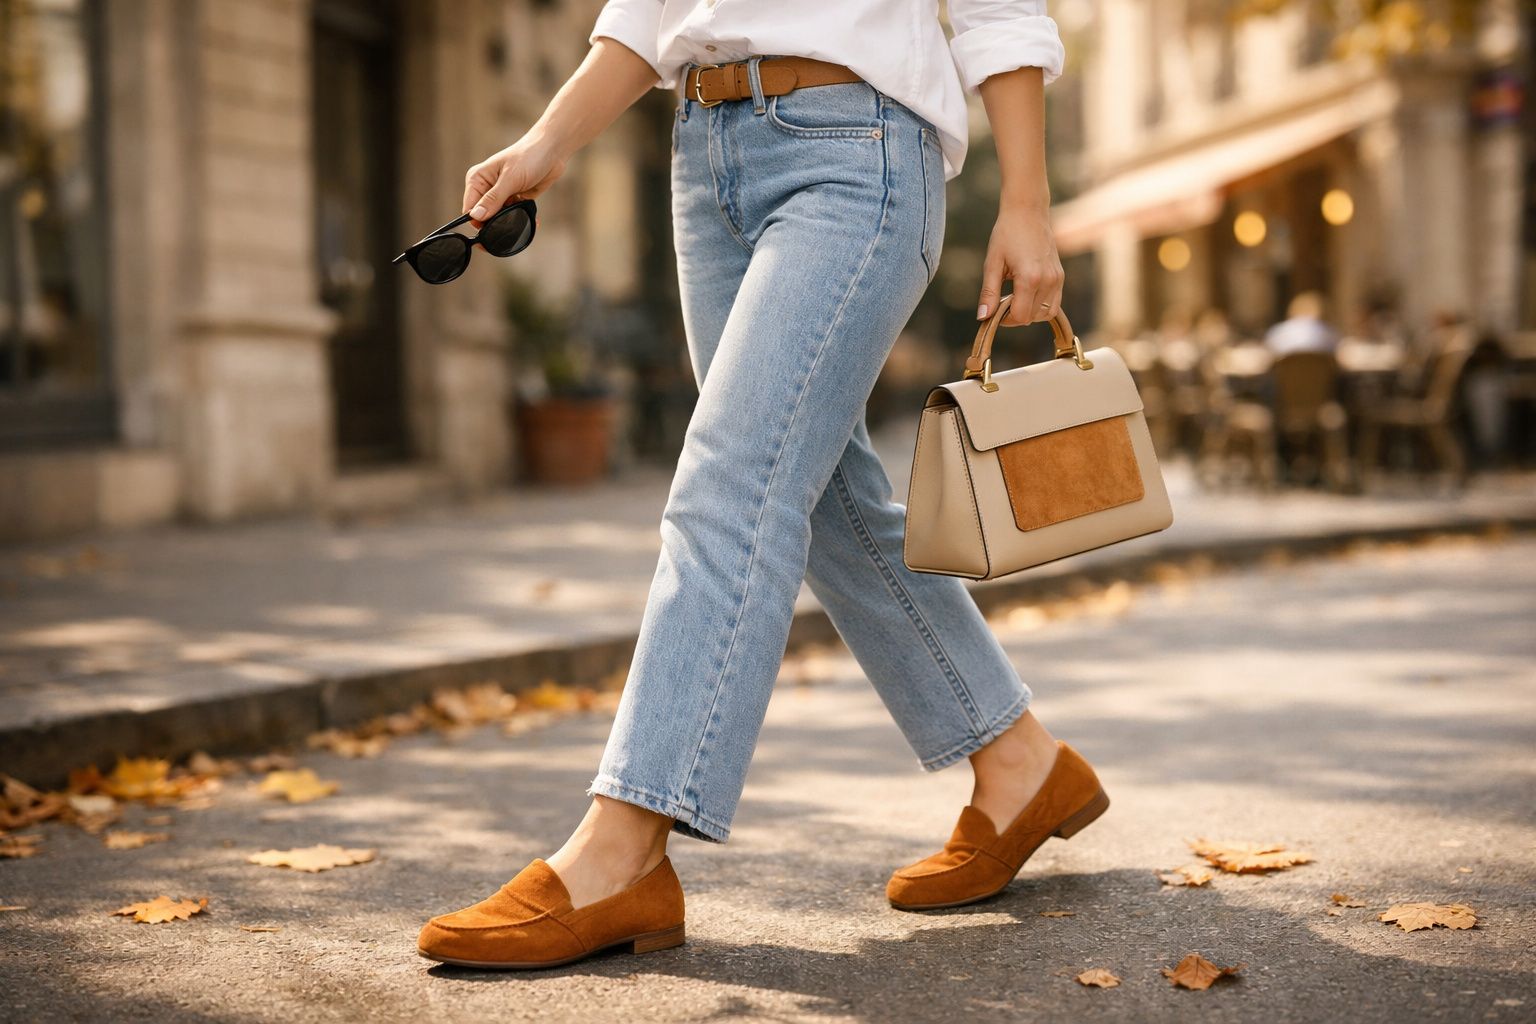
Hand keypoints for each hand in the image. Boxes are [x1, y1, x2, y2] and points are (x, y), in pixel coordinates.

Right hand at [462, 135, 566, 224]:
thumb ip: (493, 199)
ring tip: (522, 220)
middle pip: (483, 215)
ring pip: (498, 217)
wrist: (552, 150)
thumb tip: (475, 216)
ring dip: (509, 222)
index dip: (478, 221)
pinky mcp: (514, 198)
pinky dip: (520, 219)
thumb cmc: (529, 157)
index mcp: (478, 179)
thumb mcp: (510, 179)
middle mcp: (486, 187)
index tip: (492, 228)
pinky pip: (512, 215)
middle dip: (495, 223)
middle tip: (510, 226)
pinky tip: (531, 219)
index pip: (469, 208)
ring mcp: (500, 194)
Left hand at [977, 203, 1063, 326]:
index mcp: (1030, 278)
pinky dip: (1040, 306)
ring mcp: (1057, 279)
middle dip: (1015, 314)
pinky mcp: (1060, 276)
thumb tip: (982, 318)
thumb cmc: (1006, 234)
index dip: (1005, 319)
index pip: (1020, 316)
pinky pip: (1054, 304)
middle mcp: (1048, 280)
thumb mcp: (992, 264)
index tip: (996, 308)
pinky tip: (1026, 293)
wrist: (1027, 212)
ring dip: (1029, 312)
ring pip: (1046, 314)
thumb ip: (988, 293)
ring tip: (1015, 295)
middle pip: (1032, 317)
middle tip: (1003, 298)